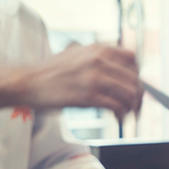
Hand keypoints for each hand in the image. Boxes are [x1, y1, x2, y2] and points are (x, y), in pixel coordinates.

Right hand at [21, 44, 142, 121]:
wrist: (29, 81)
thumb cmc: (49, 71)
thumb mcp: (76, 54)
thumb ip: (96, 57)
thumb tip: (115, 70)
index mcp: (97, 49)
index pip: (132, 59)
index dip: (137, 74)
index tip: (135, 85)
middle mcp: (99, 61)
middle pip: (134, 78)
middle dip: (138, 95)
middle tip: (136, 106)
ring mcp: (94, 78)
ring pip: (129, 93)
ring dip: (132, 107)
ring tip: (127, 114)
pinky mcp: (88, 96)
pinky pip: (116, 106)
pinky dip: (121, 115)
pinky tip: (118, 118)